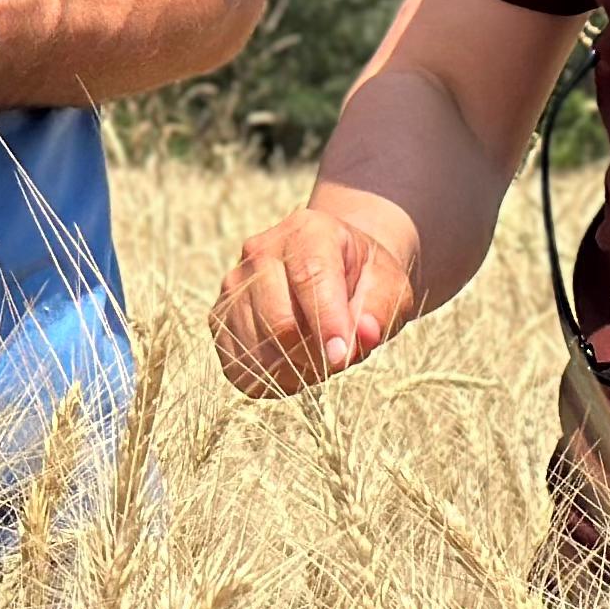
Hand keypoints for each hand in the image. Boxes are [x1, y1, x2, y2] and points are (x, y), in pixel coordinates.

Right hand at [213, 203, 422, 395]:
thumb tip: (362, 336)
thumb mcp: (390, 286)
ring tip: (318, 358)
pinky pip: (238, 364)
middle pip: (277, 319)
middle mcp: (260, 251)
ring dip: (293, 369)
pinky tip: (292, 365)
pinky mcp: (219, 316)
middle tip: (338, 360)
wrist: (330, 269)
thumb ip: (380, 310)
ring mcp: (233, 284)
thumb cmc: (363, 278)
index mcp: (307, 231)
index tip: (343, 356)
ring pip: (256, 347)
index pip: (310, 278)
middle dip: (312, 354)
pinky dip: (269, 378)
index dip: (327, 323)